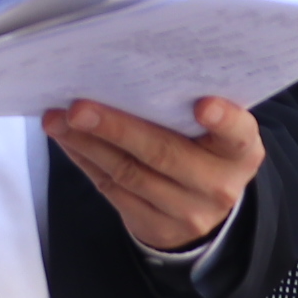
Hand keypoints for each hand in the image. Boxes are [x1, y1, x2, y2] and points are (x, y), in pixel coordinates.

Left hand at [45, 94, 262, 251]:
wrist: (204, 210)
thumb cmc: (203, 150)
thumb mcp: (215, 132)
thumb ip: (186, 107)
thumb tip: (124, 71)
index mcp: (240, 151)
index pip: (237, 134)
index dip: (223, 119)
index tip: (203, 105)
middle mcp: (218, 184)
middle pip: (164, 154)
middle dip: (116, 128)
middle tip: (79, 108)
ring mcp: (187, 211)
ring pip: (129, 174)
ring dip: (87, 144)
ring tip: (58, 119)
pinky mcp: (154, 226)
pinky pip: (112, 191)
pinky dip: (85, 160)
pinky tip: (66, 139)